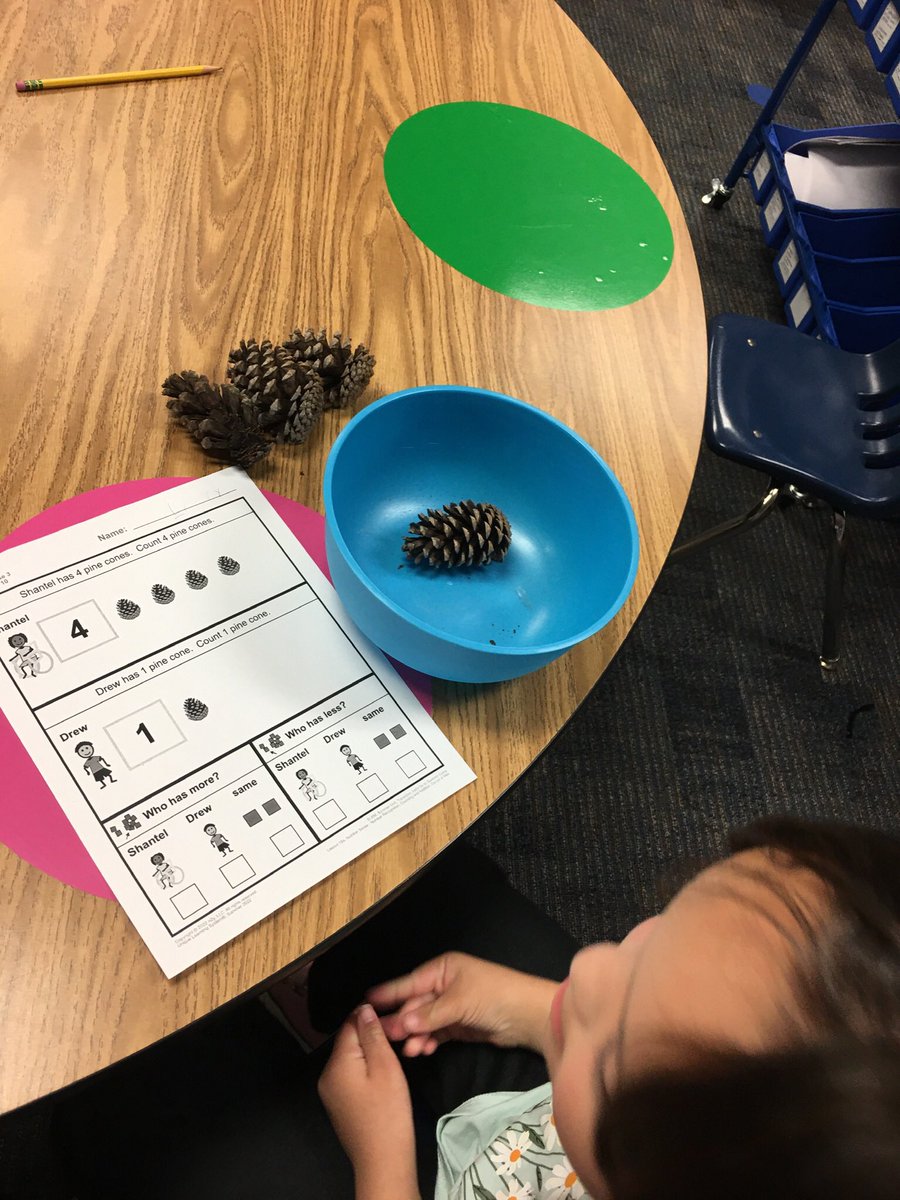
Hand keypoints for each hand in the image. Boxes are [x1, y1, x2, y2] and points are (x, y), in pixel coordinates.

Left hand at [318, 1005, 418, 1198]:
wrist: (383, 1161)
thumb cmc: (388, 1113)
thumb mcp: (386, 1067)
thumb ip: (373, 1035)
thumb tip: (364, 1009)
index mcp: (336, 1063)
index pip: (349, 1024)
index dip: (370, 1016)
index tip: (392, 1018)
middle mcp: (327, 1075)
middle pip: (348, 1041)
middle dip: (370, 1036)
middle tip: (396, 1041)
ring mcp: (331, 1092)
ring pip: (350, 1059)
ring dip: (369, 1054)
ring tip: (392, 1059)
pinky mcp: (339, 1105)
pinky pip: (350, 1076)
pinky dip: (365, 1072)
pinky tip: (382, 1080)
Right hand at [368, 952, 557, 1056]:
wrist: (529, 1016)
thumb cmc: (495, 996)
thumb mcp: (460, 1002)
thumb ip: (429, 1015)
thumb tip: (400, 1023)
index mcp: (443, 969)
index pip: (409, 982)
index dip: (388, 994)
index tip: (365, 1003)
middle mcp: (445, 985)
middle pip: (415, 1005)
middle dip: (403, 1021)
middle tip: (386, 1038)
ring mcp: (452, 1006)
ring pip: (424, 1021)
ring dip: (416, 1035)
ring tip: (409, 1050)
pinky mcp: (460, 1025)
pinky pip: (437, 1032)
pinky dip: (429, 1041)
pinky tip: (422, 1050)